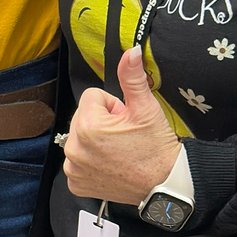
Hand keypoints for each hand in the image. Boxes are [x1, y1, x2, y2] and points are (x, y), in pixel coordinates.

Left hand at [64, 47, 182, 206]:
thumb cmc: (156, 149)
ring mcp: (73, 168)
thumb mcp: (145, 108)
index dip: (113, 106)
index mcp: (87, 126)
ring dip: (95, 141)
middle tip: (124, 136)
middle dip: (103, 122)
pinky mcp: (76, 183)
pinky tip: (110, 165)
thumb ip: (132, 77)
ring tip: (119, 150)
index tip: (126, 120)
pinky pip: (77, 162)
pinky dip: (91, 162)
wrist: (163, 184)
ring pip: (80, 138)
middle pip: (83, 117)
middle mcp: (74, 148)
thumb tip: (131, 52)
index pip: (92, 97)